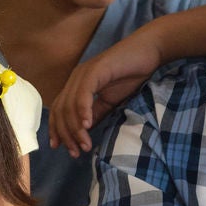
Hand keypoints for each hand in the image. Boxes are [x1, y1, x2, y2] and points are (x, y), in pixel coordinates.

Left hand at [48, 37, 163, 155]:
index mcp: (76, 85)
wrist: (148, 53)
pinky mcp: (96, 70)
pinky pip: (83, 94)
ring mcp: (84, 73)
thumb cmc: (131, 74)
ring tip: (85, 144)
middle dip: (66, 134)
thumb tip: (84, 131)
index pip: (58, 110)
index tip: (61, 148)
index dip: (57, 130)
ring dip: (76, 128)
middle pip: (61, 110)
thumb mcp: (110, 101)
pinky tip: (88, 125)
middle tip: (76, 152)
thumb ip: (95, 114)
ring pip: (70, 105)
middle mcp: (75, 78)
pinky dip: (83, 111)